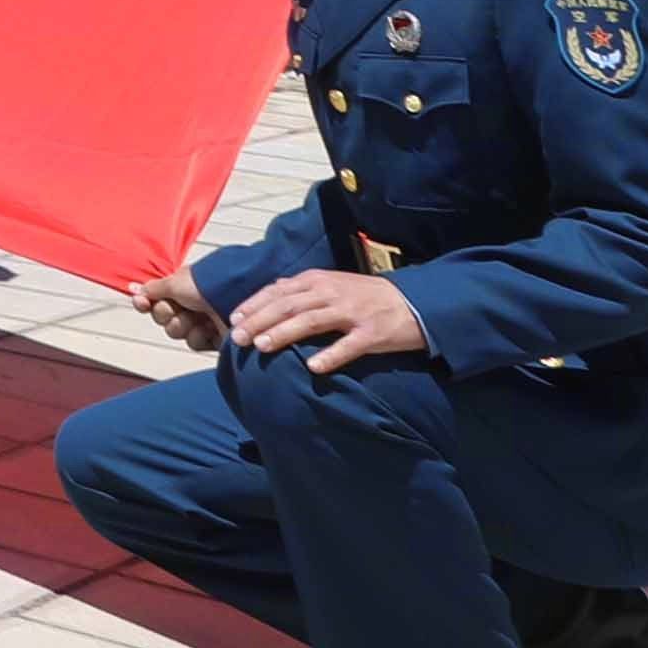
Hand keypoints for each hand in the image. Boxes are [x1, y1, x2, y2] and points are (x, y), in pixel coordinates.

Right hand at [127, 272, 226, 352]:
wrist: (236, 299)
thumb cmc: (208, 285)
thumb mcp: (175, 282)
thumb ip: (152, 288)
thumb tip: (134, 290)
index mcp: (182, 286)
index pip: (155, 296)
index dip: (146, 301)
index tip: (142, 302)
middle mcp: (190, 303)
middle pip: (161, 316)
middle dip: (167, 314)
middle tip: (178, 307)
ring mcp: (202, 320)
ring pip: (176, 332)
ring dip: (183, 325)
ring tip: (198, 318)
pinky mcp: (214, 338)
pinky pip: (194, 343)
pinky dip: (199, 336)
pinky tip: (209, 328)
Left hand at [222, 266, 429, 371]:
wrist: (414, 303)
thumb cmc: (367, 296)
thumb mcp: (333, 283)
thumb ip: (303, 287)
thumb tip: (272, 288)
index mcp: (318, 280)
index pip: (278, 290)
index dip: (255, 304)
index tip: (233, 319)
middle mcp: (332, 293)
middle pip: (288, 305)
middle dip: (260, 320)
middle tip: (238, 338)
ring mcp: (352, 312)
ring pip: (311, 321)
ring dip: (284, 333)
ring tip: (263, 346)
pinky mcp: (372, 334)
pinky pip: (348, 346)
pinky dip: (330, 356)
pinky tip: (312, 367)